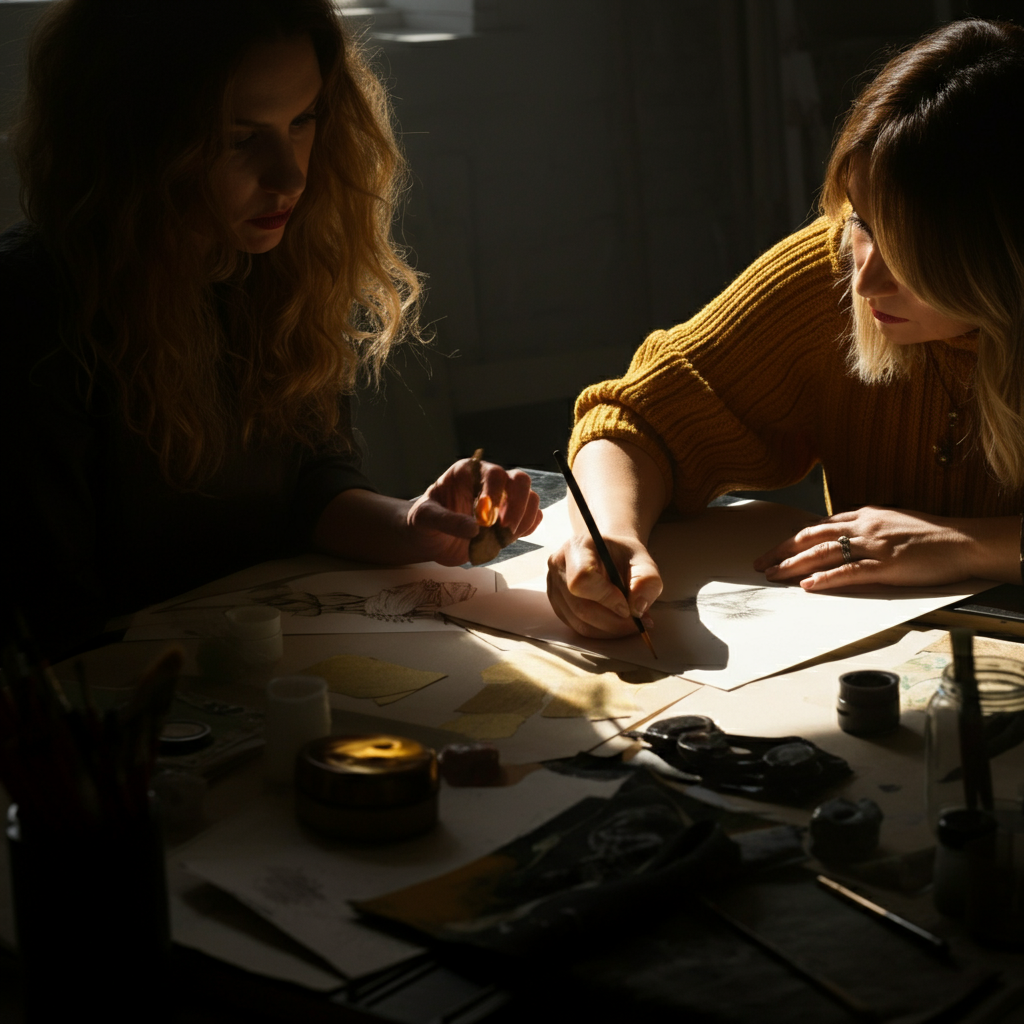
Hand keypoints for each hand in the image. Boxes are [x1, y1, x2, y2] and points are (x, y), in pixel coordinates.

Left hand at [406, 458, 541, 565]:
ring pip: (530, 498)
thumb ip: (447, 521)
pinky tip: (508, 539)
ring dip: (522, 519)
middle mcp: (490, 482)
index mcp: (469, 472)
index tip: (485, 518)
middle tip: (503, 529)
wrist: (429, 540)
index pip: (493, 473)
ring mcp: (503, 501)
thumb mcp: (425, 518)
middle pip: (520, 480)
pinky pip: (532, 518)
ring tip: (502, 538)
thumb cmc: (423, 523)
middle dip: (517, 505)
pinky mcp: (511, 520)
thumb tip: (475, 528)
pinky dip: (527, 528)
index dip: (494, 492)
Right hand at [547, 533, 662, 636]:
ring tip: (630, 622)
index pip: (583, 578)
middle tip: (638, 622)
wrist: (608, 555)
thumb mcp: (644, 562)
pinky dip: (601, 631)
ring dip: (610, 629)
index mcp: (578, 546)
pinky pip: (577, 627)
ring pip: (579, 622)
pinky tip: (615, 622)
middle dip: (613, 621)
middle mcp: (558, 565)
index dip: (606, 598)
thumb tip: (637, 609)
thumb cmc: (624, 557)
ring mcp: (553, 586)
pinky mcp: (556, 604)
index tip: (628, 606)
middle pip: (581, 607)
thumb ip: (646, 581)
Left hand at [753, 506, 977, 589]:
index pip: (820, 524)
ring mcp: (874, 545)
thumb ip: (868, 526)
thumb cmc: (933, 535)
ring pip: (823, 552)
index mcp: (865, 515)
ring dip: (794, 564)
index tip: (776, 548)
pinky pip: (849, 572)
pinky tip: (807, 586)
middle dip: (782, 550)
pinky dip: (825, 579)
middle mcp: (864, 526)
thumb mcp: (894, 521)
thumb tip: (846, 533)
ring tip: (773, 574)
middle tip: (760, 563)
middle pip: (811, 536)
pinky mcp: (886, 565)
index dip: (794, 537)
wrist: (965, 541)